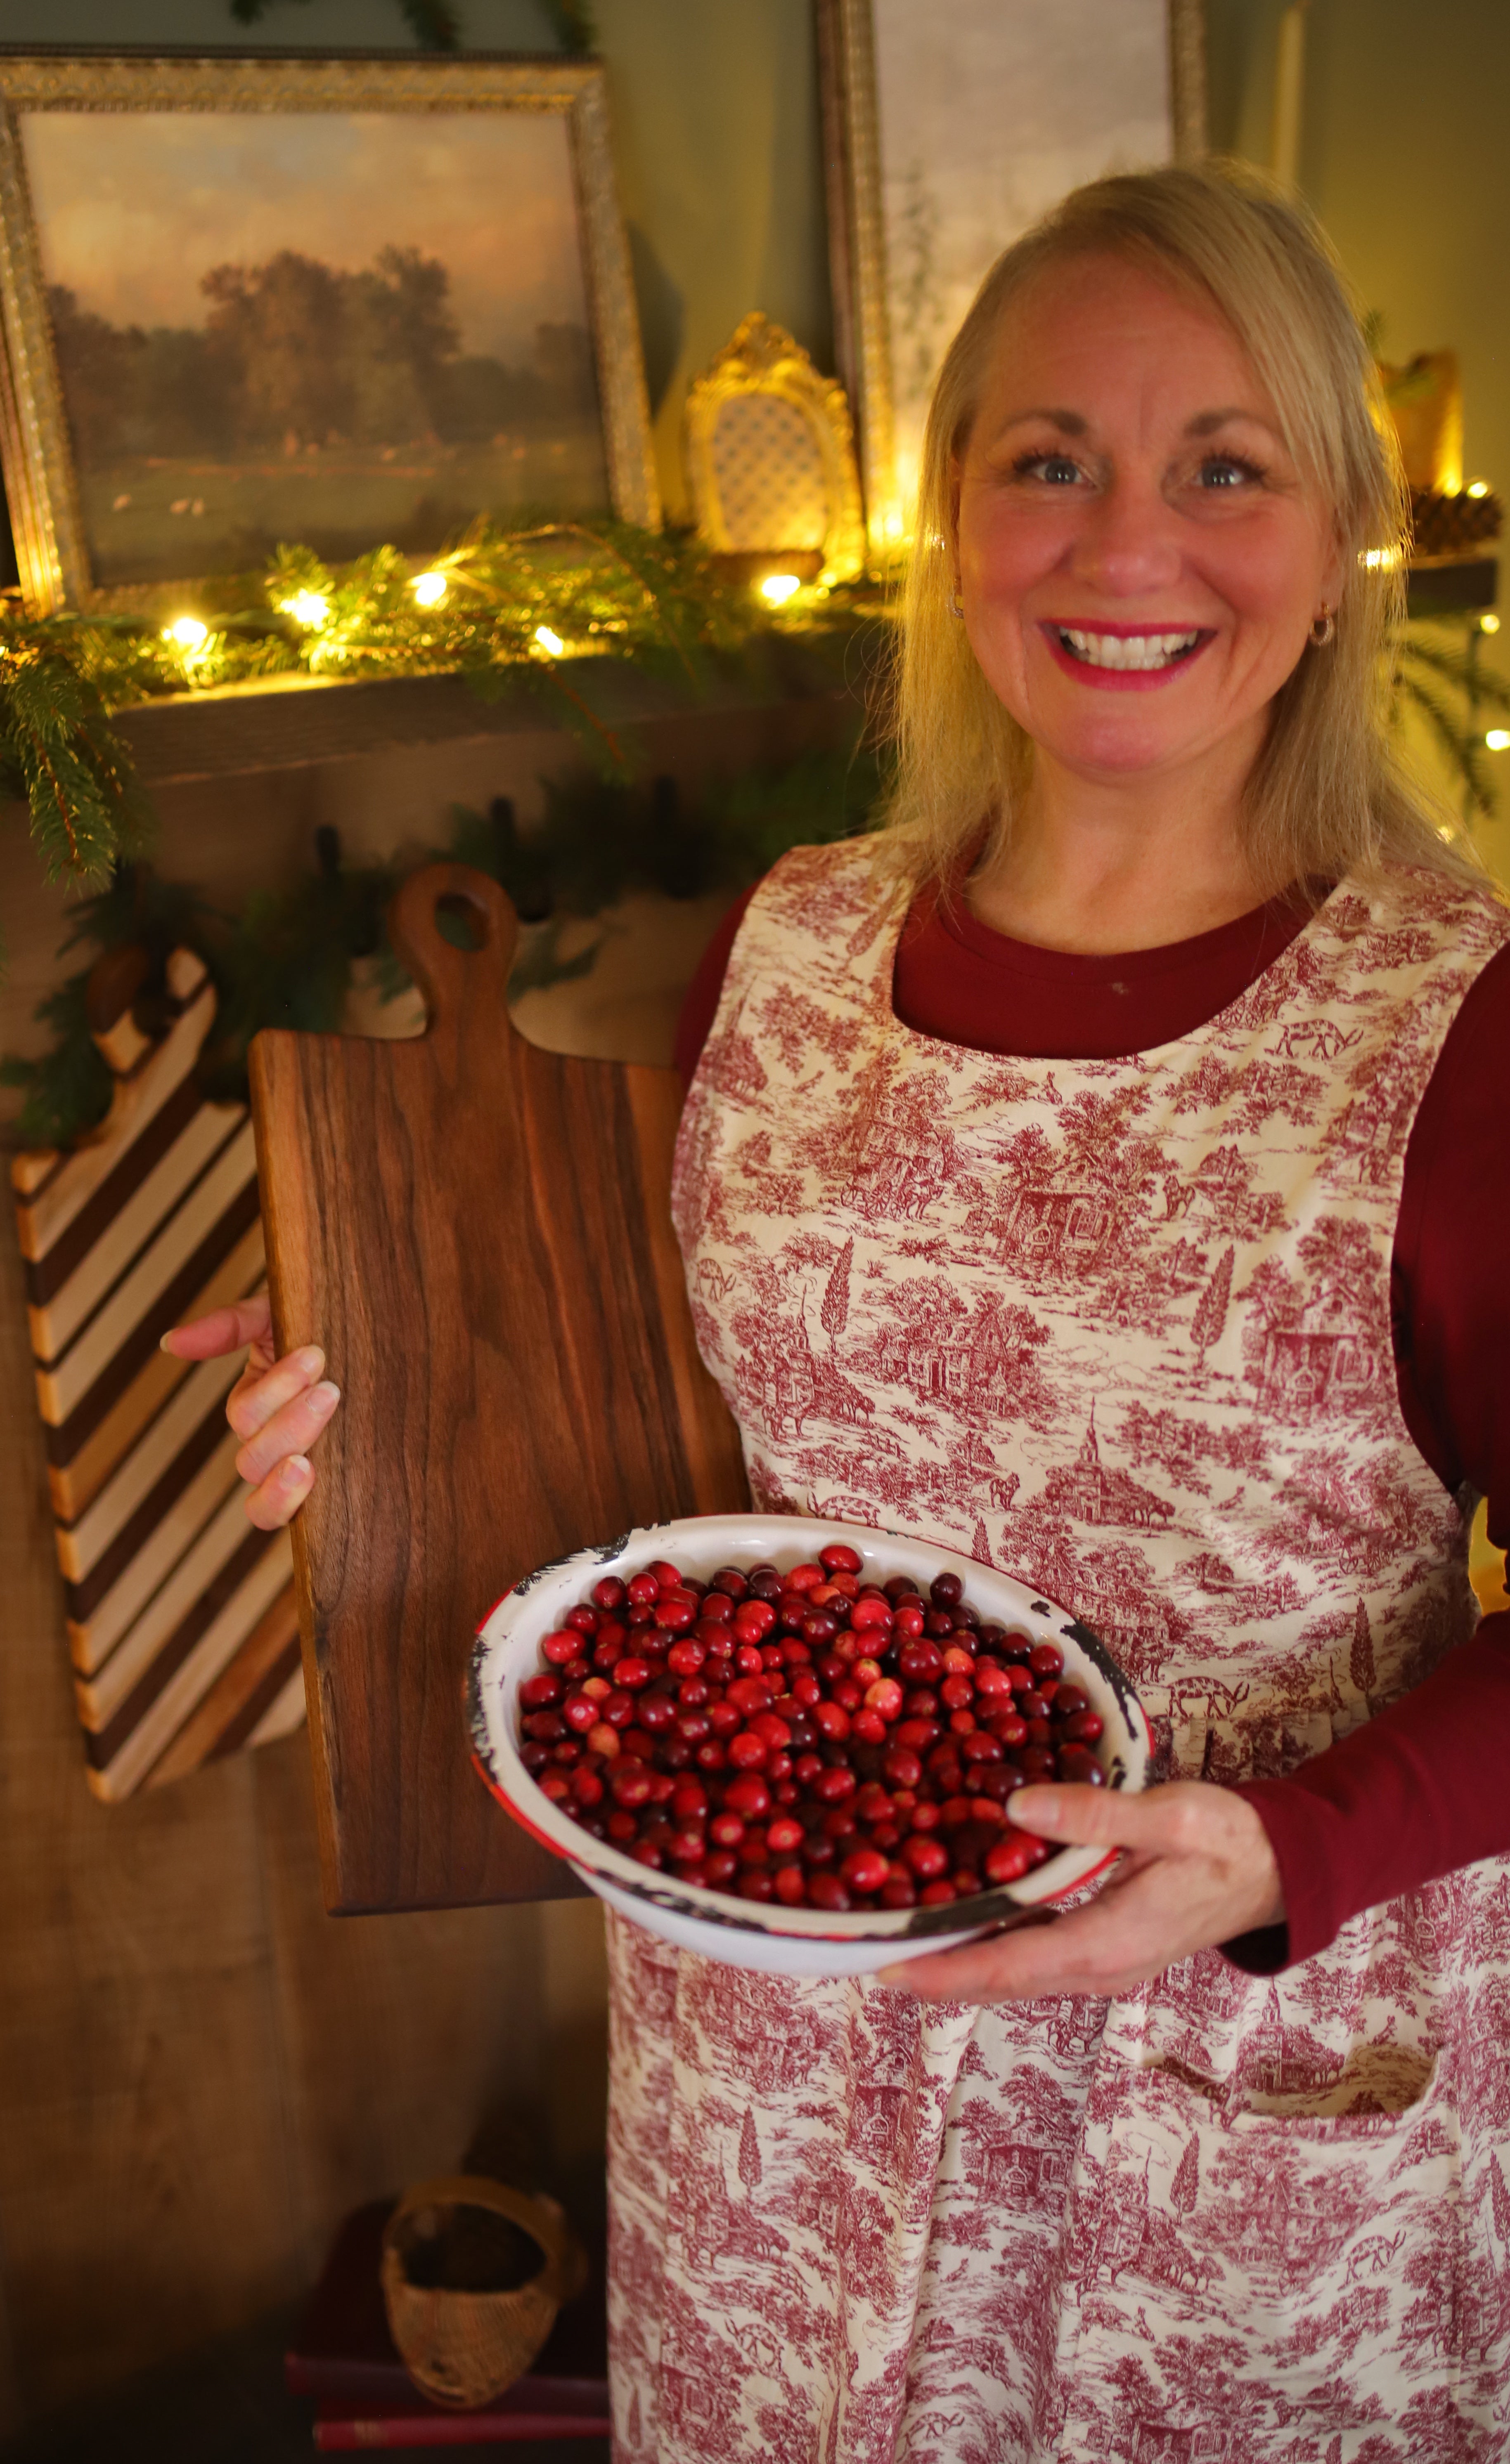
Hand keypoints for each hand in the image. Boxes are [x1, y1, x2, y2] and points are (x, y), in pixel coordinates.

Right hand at [161, 1294, 339, 1529]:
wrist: (388, 1346)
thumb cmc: (327, 1333)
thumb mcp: (278, 1317)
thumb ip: (229, 1326)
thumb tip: (170, 1344)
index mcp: (257, 1410)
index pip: (246, 1416)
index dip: (274, 1391)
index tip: (315, 1355)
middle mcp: (272, 1448)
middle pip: (252, 1461)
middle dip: (289, 1426)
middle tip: (330, 1390)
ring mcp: (302, 1477)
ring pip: (266, 1504)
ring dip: (290, 1473)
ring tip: (318, 1449)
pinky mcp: (335, 1497)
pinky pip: (303, 1525)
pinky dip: (296, 1507)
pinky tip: (315, 1484)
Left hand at [880, 1781, 1283, 2002]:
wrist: (1279, 1869)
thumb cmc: (1229, 1840)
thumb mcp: (1168, 1817)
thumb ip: (1094, 1816)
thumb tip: (1017, 1806)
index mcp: (1108, 1943)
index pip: (1009, 1966)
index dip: (944, 1971)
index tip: (886, 1968)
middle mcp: (1097, 1968)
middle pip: (999, 1980)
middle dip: (933, 1971)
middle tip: (865, 1949)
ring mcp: (1101, 1965)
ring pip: (1014, 1972)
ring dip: (958, 1962)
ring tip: (897, 1937)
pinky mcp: (1103, 1949)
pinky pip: (1034, 1956)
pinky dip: (991, 1946)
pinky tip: (961, 1920)